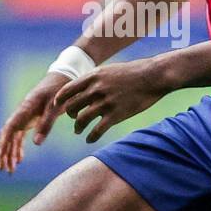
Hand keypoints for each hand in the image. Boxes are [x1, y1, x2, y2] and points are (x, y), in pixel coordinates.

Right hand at [0, 71, 70, 171]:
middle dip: (4, 153)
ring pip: (12, 138)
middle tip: (3, 169)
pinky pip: (20, 136)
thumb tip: (36, 144)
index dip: (3, 143)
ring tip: (10, 170)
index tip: (0, 156)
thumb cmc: (59, 91)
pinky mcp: (29, 120)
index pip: (9, 128)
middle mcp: (21, 114)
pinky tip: (19, 160)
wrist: (62, 79)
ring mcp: (24, 117)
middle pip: (8, 136)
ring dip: (10, 153)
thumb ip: (46, 124)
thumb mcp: (55, 107)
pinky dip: (19, 148)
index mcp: (25, 109)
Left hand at [53, 58, 169, 144]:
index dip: (60, 100)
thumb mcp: (109, 70)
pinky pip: (97, 131)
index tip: (58, 106)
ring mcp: (105, 103)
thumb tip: (83, 88)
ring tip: (78, 131)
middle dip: (70, 115)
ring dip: (78, 128)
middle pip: (71, 106)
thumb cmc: (132, 72)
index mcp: (93, 76)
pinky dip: (90, 137)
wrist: (153, 76)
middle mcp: (96, 89)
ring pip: (81, 120)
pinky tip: (90, 139)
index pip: (67, 90)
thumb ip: (95, 79)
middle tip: (74, 118)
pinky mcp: (116, 115)